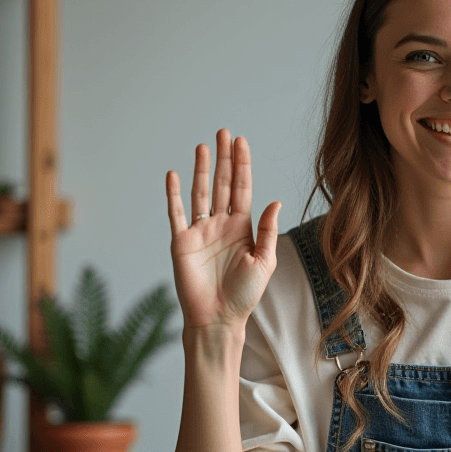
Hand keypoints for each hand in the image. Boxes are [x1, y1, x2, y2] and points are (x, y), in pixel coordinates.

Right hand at [166, 129, 280, 328]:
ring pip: (201, 193)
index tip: (241, 142)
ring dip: (202, 169)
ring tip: (204, 146)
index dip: (242, 165)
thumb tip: (275, 201)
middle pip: (222, 184)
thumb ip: (268, 231)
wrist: (219, 318)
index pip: (242, 189)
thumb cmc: (244, 295)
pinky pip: (176, 213)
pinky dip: (174, 194)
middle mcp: (221, 225)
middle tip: (224, 133)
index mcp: (243, 228)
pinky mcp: (181, 241)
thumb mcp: (264, 261)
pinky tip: (175, 174)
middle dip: (224, 159)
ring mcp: (200, 231)